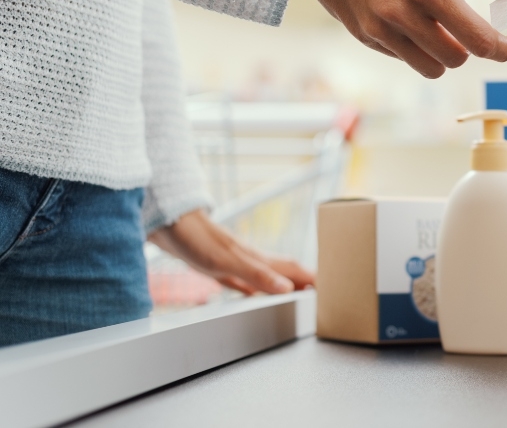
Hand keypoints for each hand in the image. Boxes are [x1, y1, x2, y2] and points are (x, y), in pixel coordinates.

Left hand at [148, 209, 313, 295]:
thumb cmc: (196, 239)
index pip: (293, 268)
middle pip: (284, 270)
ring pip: (266, 274)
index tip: (329, 287)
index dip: (312, 277)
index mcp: (256, 257)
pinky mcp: (216, 266)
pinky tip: (251, 293)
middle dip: (303, 280)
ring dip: (282, 283)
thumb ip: (259, 274)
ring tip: (294, 293)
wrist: (167, 223)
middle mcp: (249, 258)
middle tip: (319, 292)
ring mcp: (233, 261)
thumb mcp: (228, 262)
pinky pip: (241, 281)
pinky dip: (253, 289)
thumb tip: (288, 287)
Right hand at [300, 0, 506, 77]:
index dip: (501, 49)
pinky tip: (408, 20)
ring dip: (441, 54)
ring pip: (428, 67)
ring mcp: (378, 29)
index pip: (477, 40)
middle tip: (469, 27)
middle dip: (468, 48)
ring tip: (439, 26)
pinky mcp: (360, 34)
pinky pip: (400, 56)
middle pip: (455, 60)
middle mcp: (402, 15)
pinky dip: (413, 47)